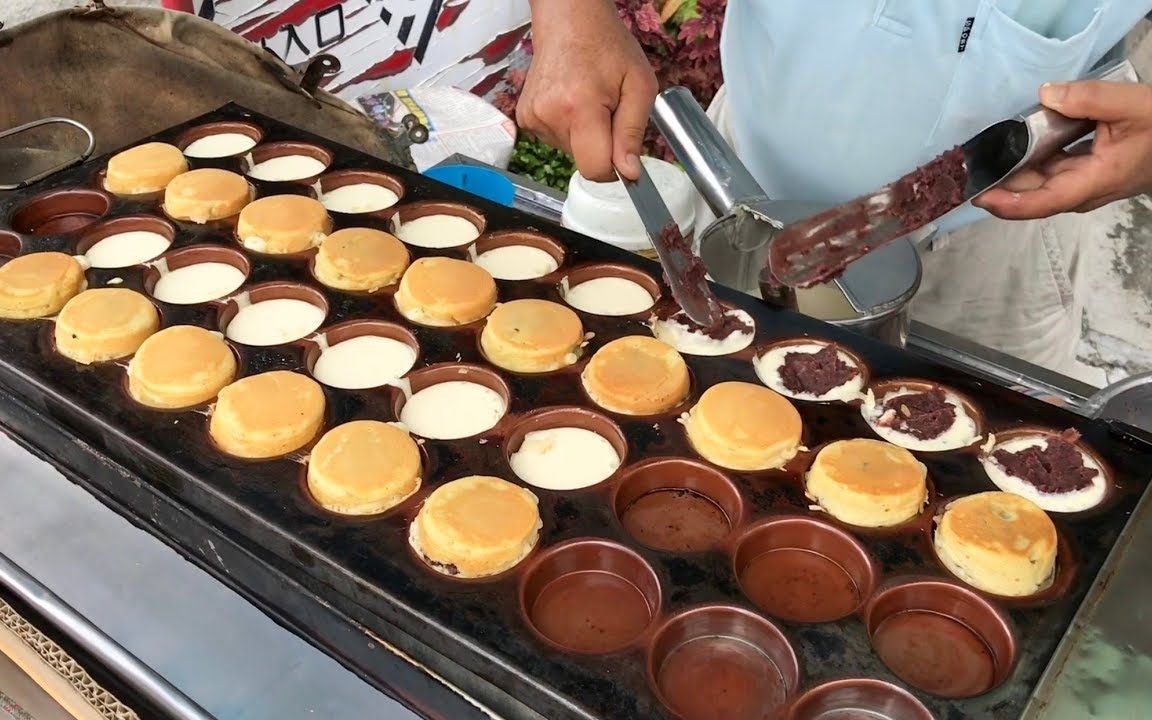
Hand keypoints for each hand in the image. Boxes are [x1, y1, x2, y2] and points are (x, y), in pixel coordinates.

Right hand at [518, 0, 657, 180]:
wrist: (569, 21)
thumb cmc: (608, 46)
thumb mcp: (639, 85)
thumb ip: (633, 132)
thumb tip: (629, 174)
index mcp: (580, 108)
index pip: (595, 169)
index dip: (614, 169)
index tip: (623, 154)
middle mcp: (550, 116)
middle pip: (583, 161)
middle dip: (601, 145)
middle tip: (606, 109)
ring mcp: (532, 118)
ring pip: (569, 152)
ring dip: (583, 136)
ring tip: (587, 100)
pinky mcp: (524, 118)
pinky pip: (554, 140)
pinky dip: (567, 129)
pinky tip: (570, 102)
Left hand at [975, 80, 1151, 218]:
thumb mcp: (1131, 105)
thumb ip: (1088, 99)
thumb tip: (1047, 94)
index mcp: (1094, 181)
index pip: (1042, 203)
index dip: (1007, 203)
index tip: (979, 195)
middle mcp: (1085, 190)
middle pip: (1033, 193)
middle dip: (1000, 184)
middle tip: (968, 168)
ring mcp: (1086, 184)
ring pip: (1040, 183)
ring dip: (1013, 172)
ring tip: (982, 156)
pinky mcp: (1087, 174)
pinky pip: (1052, 172)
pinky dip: (1032, 161)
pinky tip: (1016, 145)